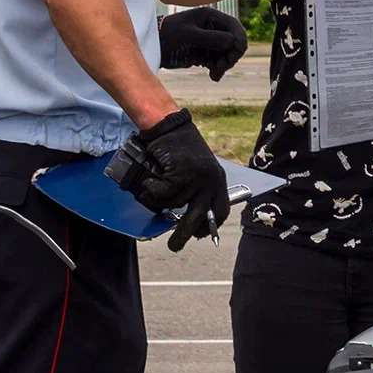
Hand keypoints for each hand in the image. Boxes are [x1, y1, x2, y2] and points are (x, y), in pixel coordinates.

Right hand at [131, 109, 229, 251]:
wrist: (169, 125)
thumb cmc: (178, 147)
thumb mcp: (196, 170)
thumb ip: (196, 191)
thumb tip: (189, 219)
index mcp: (217, 180)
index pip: (220, 210)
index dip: (210, 226)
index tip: (200, 235)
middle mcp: (210, 181)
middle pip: (198, 218)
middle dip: (184, 235)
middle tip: (174, 246)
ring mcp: (196, 178)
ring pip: (172, 204)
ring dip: (159, 197)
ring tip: (158, 179)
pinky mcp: (180, 175)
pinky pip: (160, 194)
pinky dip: (151, 187)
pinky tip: (152, 174)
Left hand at [159, 7, 247, 80]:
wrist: (151, 48)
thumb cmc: (166, 36)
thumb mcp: (188, 35)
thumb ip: (210, 37)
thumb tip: (232, 42)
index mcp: (210, 17)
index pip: (234, 27)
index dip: (239, 40)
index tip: (234, 54)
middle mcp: (213, 27)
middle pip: (234, 42)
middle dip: (231, 55)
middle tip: (222, 66)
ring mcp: (209, 41)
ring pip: (228, 54)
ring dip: (225, 65)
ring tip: (215, 73)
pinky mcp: (204, 53)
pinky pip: (219, 62)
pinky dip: (218, 69)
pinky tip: (213, 76)